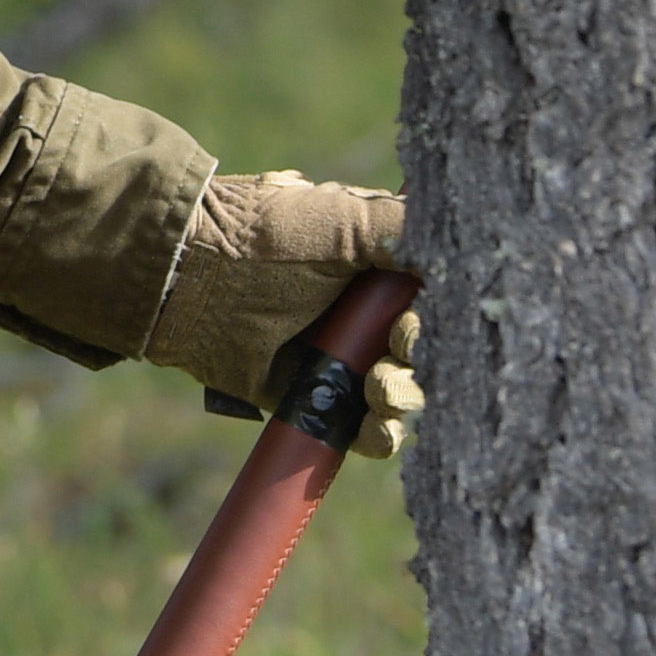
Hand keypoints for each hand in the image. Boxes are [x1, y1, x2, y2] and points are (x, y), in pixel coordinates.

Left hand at [140, 172, 422, 460]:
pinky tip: (376, 425)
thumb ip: (403, 230)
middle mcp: (362, 316)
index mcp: (375, 268)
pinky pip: (361, 431)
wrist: (192, 278)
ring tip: (378, 385)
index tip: (413, 318)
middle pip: (421, 351)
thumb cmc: (265, 238)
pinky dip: (380, 436)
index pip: (430, 300)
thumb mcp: (341, 219)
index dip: (435, 315)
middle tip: (395, 349)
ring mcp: (339, 361)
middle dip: (418, 355)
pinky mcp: (313, 402)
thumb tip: (463, 242)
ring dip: (404, 396)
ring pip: (399, 393)